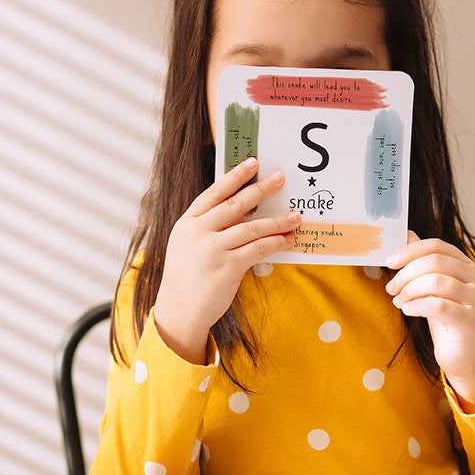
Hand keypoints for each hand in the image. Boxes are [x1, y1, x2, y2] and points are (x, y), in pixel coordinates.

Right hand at [154, 158, 300, 363]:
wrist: (179, 312)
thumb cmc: (186, 279)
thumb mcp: (186, 245)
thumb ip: (206, 228)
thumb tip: (242, 215)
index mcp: (188, 223)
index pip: (214, 193)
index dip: (235, 177)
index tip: (252, 163)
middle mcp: (199, 232)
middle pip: (236, 204)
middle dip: (261, 189)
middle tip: (280, 179)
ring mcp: (213, 250)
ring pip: (252, 227)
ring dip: (277, 221)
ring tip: (295, 217)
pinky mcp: (228, 268)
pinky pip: (258, 249)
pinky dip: (276, 243)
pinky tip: (287, 240)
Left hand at [385, 231, 474, 410]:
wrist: (463, 355)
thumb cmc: (446, 320)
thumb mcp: (432, 288)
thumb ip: (424, 262)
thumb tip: (407, 234)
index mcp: (467, 266)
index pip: (437, 246)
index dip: (410, 251)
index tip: (389, 262)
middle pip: (435, 262)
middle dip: (406, 273)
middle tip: (390, 288)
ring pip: (436, 282)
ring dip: (409, 291)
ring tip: (398, 301)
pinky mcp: (469, 319)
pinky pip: (438, 305)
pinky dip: (416, 305)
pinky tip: (408, 310)